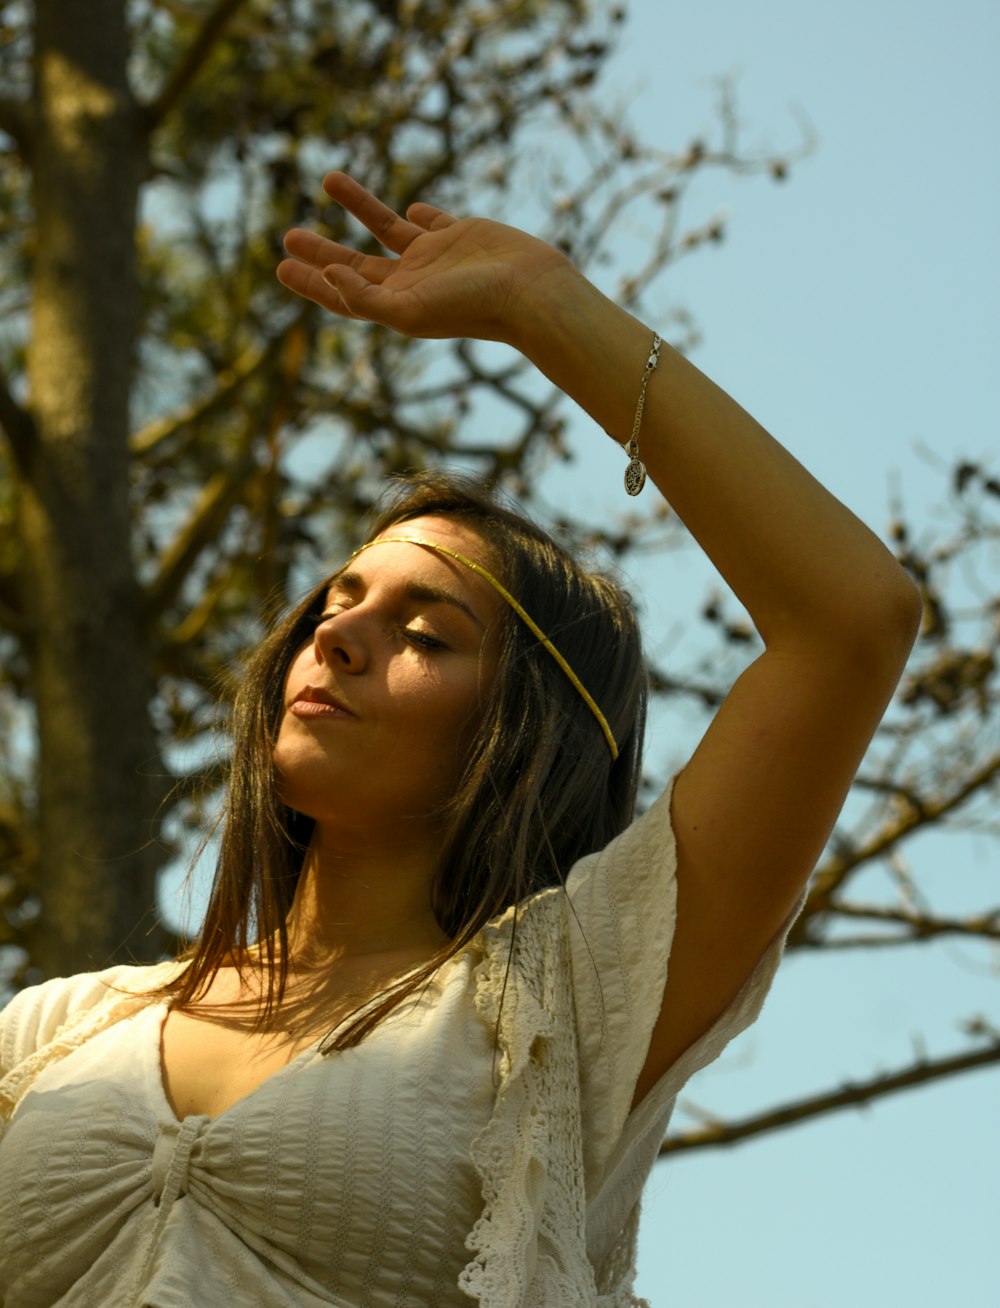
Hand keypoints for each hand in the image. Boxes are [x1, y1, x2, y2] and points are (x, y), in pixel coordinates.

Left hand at [276, 173, 571, 345]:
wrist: (529, 290)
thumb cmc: (471, 306)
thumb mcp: (410, 309)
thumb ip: (365, 298)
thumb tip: (328, 276)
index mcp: (396, 304)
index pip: (342, 296)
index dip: (311, 284)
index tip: (281, 267)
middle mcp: (412, 283)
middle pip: (355, 266)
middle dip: (321, 251)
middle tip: (288, 236)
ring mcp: (437, 258)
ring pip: (385, 229)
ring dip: (358, 206)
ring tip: (329, 178)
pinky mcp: (461, 234)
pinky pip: (430, 222)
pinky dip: (416, 214)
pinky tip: (408, 208)